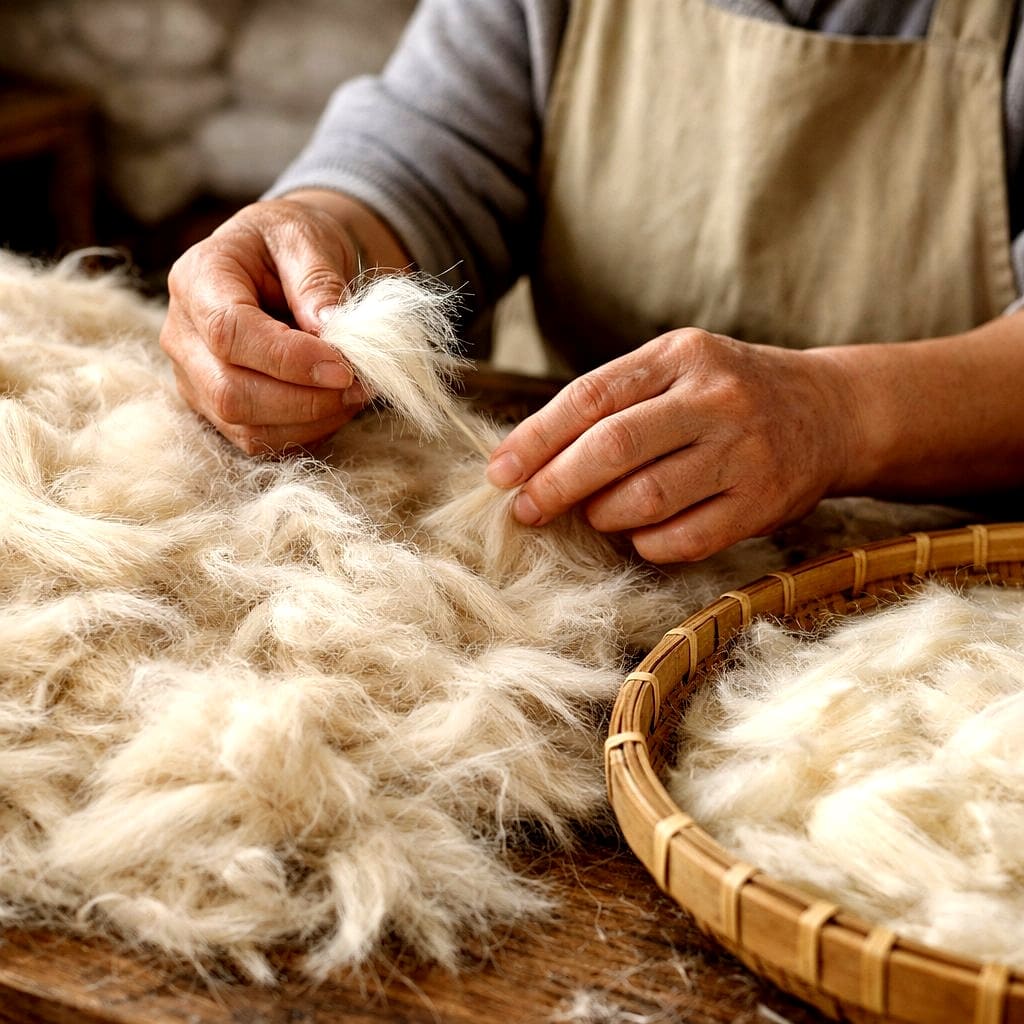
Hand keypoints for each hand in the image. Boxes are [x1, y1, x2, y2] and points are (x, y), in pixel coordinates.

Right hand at [160, 196, 371, 453]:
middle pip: (231, 391)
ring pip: (244, 426)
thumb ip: (317, 280)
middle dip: (305, 399)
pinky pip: (257, 439)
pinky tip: (335, 405)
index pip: (230, 333)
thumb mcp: (306, 238)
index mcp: (197, 278)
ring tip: (355, 393)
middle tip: (360, 385)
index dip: (289, 359)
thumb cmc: (288, 244)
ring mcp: (193, 377)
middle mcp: (182, 333)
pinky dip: (305, 432)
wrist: (276, 259)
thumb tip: (331, 330)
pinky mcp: (214, 408)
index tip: (344, 367)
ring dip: (310, 420)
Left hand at [485, 329, 856, 562]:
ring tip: (593, 515)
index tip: (499, 473)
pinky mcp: (762, 503)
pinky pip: (684, 538)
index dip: (535, 439)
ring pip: (646, 499)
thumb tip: (532, 458)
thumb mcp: (676, 370)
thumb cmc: (727, 393)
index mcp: (680, 356)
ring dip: (603, 516)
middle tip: (526, 510)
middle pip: (613, 448)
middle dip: (555, 485)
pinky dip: (647, 544)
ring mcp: (743, 452)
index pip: (589, 398)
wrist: (829, 412)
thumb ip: (613, 403)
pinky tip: (639, 534)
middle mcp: (714, 399)